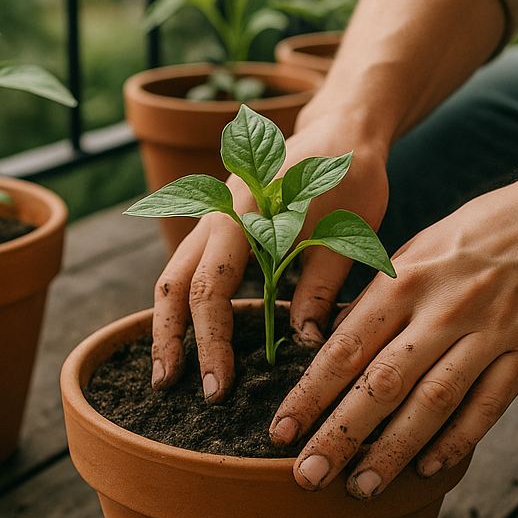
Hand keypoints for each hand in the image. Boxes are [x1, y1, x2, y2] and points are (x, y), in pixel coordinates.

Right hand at [149, 111, 390, 400]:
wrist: (343, 130)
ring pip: (174, 273)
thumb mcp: (345, 235)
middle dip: (169, 338)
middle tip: (167, 386)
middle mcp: (217, 214)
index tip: (218, 386)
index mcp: (243, 215)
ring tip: (166, 370)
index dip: (211, 342)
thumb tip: (302, 342)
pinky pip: (189, 265)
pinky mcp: (221, 224)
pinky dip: (184, 302)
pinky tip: (188, 334)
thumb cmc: (350, 179)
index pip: (212, 289)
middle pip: (173, 282)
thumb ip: (319, 288)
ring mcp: (214, 217)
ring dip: (168, 323)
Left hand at [269, 171, 517, 498]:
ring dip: (393, 451)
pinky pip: (487, 408)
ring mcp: (488, 334)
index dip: (310, 395)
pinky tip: (427, 470)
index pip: (345, 348)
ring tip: (361, 488)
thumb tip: (334, 350)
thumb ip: (377, 301)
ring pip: (432, 403)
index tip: (281, 431)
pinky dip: (456, 442)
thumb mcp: (415, 251)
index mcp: (404, 280)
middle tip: (308, 475)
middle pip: (382, 383)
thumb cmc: (475, 234)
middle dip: (339, 435)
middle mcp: (442, 309)